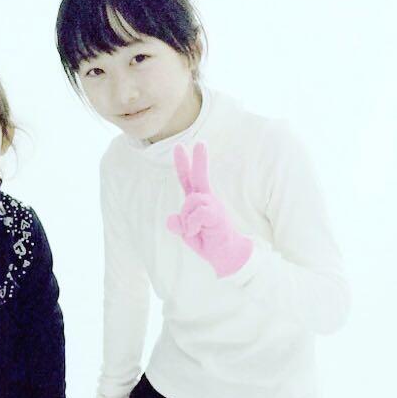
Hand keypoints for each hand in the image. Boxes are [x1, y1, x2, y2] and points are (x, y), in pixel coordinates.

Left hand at [165, 142, 252, 277]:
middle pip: (199, 177)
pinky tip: (197, 231)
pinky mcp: (216, 214)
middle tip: (201, 142)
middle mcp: (206, 200)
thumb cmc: (208, 242)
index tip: (180, 147)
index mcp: (198, 202)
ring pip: (190, 201)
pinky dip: (192, 224)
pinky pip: (197, 213)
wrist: (225, 255)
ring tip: (194, 230)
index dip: (182, 164)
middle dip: (198, 160)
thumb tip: (171, 219)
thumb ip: (178, 225)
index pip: (188, 180)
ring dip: (187, 218)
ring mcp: (213, 205)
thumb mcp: (187, 234)